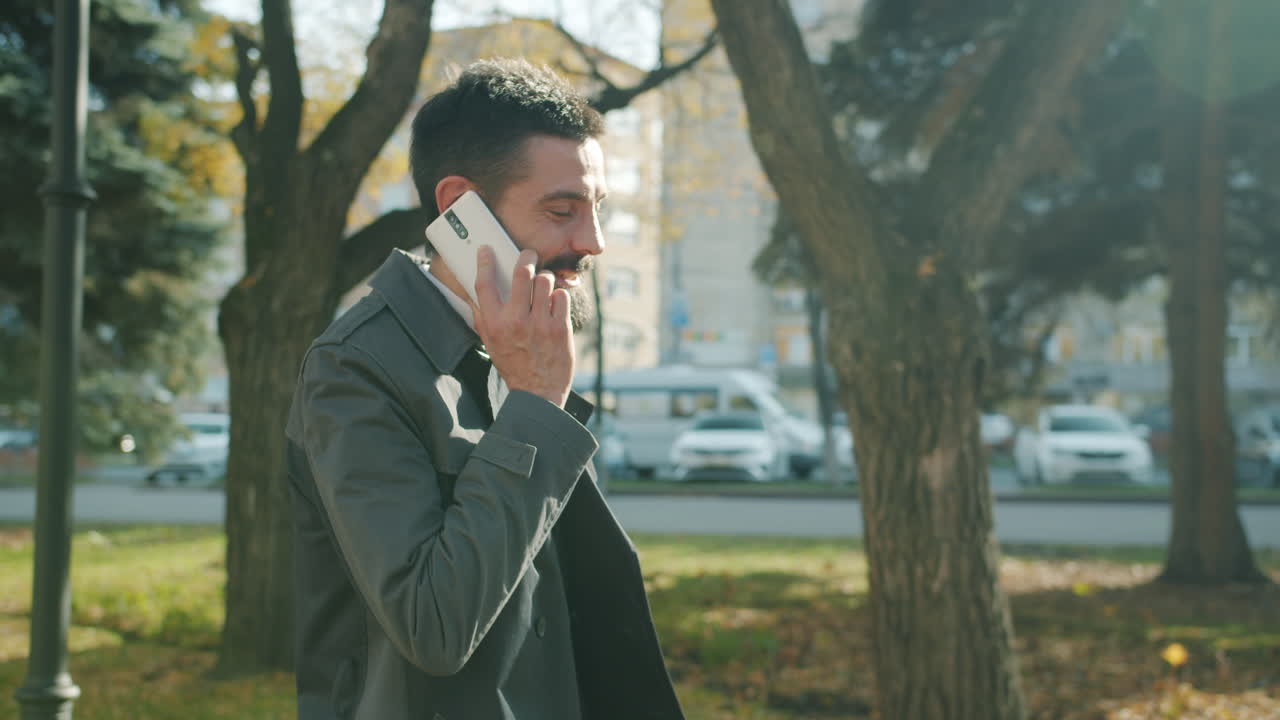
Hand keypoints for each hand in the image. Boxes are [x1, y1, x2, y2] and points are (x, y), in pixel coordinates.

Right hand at [473, 247, 573, 407]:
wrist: (538, 393)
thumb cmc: (513, 365)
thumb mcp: (490, 343)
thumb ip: (483, 318)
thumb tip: (475, 294)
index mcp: (494, 324)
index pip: (484, 285)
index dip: (484, 262)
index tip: (487, 250)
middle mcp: (516, 321)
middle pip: (521, 273)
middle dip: (525, 257)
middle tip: (528, 255)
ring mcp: (540, 323)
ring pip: (545, 280)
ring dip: (544, 277)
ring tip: (543, 284)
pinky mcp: (560, 327)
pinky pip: (562, 296)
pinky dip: (559, 296)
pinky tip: (554, 303)